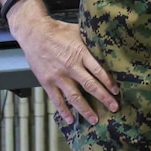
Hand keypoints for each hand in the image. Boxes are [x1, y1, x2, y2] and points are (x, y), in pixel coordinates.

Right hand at [9, 4, 117, 124]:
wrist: (33, 32)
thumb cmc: (58, 31)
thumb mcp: (77, 32)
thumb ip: (90, 42)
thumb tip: (107, 47)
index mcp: (80, 53)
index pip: (98, 71)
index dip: (108, 82)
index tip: (116, 91)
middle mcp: (70, 66)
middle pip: (90, 85)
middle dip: (104, 98)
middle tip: (114, 108)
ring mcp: (58, 76)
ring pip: (74, 96)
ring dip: (86, 109)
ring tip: (95, 120)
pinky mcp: (47, 82)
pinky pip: (57, 99)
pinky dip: (64, 111)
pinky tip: (70, 120)